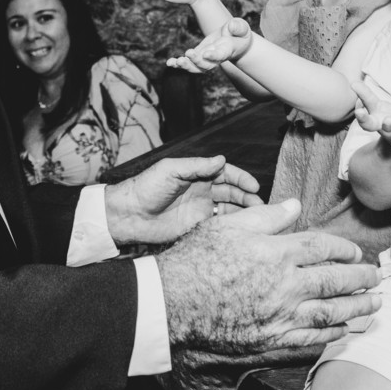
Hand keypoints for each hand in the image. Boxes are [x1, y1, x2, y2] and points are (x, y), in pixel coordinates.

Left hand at [105, 155, 262, 245]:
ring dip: (244, 212)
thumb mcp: (170, 170)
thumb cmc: (146, 187)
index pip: (227, 173)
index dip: (242, 178)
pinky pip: (219, 226)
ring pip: (229, 210)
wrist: (129, 215)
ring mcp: (200, 210)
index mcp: (197, 174)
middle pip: (232, 192)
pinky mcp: (197, 228)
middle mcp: (202, 191)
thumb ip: (196, 166)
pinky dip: (232, 227)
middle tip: (261, 205)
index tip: (254, 186)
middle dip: (248, 196)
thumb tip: (221, 160)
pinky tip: (242, 230)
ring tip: (258, 218)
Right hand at [157, 199, 380, 355]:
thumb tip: (294, 205)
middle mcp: (285, 286)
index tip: (354, 252)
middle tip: (377, 277)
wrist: (171, 307)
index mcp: (277, 252)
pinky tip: (343, 330)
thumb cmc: (195, 261)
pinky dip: (332, 335)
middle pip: (335, 281)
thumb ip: (267, 216)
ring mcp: (281, 317)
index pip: (323, 248)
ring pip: (331, 313)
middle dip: (361, 279)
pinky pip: (312, 340)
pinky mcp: (272, 342)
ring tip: (374, 304)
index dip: (344, 249)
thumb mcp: (228, 226)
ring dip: (357, 308)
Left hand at [166, 17, 253, 73]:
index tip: (206, 54)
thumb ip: (238, 27)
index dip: (213, 56)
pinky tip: (169, 63)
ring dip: (186, 65)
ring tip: (175, 62)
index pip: (220, 55)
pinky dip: (178, 64)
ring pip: (195, 67)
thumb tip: (232, 24)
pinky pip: (188, 63)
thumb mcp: (242, 29)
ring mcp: (205, 59)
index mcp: (226, 51)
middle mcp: (215, 59)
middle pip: (205, 65)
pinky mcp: (198, 56)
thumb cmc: (239, 35)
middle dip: (196, 61)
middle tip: (188, 53)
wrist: (236, 43)